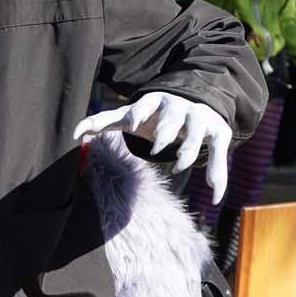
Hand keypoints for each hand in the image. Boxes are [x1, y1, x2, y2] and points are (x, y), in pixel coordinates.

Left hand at [74, 91, 232, 202]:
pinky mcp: (218, 132)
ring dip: (190, 151)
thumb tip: (75, 133)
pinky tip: (215, 196)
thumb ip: (104, 121)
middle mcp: (180, 107)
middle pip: (175, 117)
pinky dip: (218, 175)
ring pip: (198, 134)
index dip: (140, 111)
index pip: (146, 103)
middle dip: (167, 131)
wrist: (193, 100)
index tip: (133, 122)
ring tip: (177, 166)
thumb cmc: (154, 113)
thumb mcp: (130, 115)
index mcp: (155, 101)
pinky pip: (220, 154)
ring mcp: (201, 119)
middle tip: (157, 148)